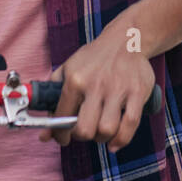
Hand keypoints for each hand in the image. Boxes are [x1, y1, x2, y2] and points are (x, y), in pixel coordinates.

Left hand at [37, 26, 153, 152]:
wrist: (126, 40)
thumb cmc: (94, 58)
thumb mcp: (67, 71)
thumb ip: (53, 103)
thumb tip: (44, 135)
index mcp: (75, 79)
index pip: (61, 117)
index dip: (60, 134)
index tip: (64, 138)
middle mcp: (95, 85)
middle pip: (84, 129)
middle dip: (82, 137)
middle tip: (84, 132)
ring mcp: (118, 89)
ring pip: (107, 129)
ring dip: (102, 139)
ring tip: (101, 132)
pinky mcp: (137, 92)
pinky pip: (130, 124)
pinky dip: (122, 139)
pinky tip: (115, 141)